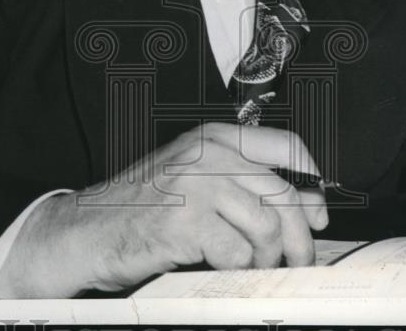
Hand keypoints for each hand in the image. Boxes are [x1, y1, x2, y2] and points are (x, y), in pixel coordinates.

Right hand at [0, 123, 328, 296]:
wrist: (87, 229)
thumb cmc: (142, 206)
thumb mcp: (194, 175)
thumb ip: (243, 181)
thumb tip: (307, 205)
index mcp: (214, 137)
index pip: (286, 145)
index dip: (312, 180)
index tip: (319, 210)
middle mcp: (208, 155)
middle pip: (282, 193)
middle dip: (300, 235)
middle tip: (300, 258)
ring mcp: (196, 187)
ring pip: (266, 225)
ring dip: (268, 257)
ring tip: (255, 266)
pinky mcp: (184, 223)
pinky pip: (236, 252)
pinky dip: (238, 268)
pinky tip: (223, 268)